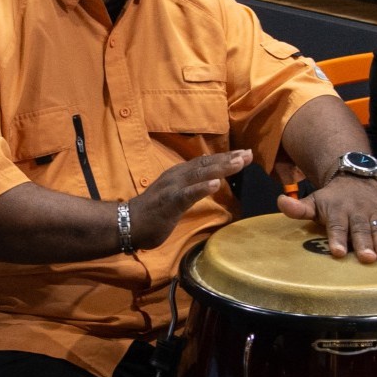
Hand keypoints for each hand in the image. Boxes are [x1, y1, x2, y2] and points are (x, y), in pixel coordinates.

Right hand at [128, 150, 251, 247]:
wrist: (127, 223)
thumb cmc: (152, 212)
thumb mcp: (174, 194)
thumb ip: (190, 185)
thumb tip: (208, 175)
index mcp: (179, 174)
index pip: (205, 162)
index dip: (225, 157)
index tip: (245, 153)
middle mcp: (177, 176)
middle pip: (206, 164)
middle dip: (228, 159)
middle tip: (249, 154)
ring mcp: (173, 188)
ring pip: (200, 175)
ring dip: (221, 168)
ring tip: (239, 163)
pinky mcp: (169, 202)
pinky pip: (188, 194)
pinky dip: (203, 188)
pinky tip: (217, 184)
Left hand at [279, 174, 376, 262]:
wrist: (355, 177)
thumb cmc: (331, 199)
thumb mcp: (314, 201)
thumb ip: (298, 208)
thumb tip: (280, 201)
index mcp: (337, 210)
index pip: (337, 226)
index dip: (338, 238)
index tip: (339, 252)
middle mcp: (357, 211)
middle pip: (361, 229)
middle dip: (364, 243)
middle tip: (367, 258)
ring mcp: (375, 212)